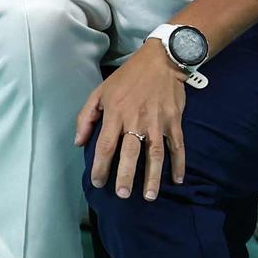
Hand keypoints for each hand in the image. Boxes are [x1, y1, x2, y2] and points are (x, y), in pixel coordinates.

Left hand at [78, 45, 190, 199]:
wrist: (160, 62)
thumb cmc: (126, 79)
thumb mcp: (100, 92)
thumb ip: (86, 117)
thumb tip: (79, 142)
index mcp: (115, 113)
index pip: (106, 144)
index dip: (100, 165)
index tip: (98, 182)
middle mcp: (136, 120)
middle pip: (130, 152)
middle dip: (126, 175)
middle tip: (122, 194)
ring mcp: (157, 122)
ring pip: (155, 154)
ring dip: (152, 176)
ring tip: (148, 195)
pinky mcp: (174, 122)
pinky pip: (177, 146)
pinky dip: (179, 164)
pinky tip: (177, 180)